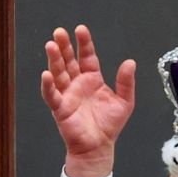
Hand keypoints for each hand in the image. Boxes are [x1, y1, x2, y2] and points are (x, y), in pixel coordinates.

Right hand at [40, 25, 136, 176]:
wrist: (99, 147)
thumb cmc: (109, 125)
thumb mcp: (125, 102)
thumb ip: (126, 82)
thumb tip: (130, 62)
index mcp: (92, 79)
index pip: (87, 57)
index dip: (84, 43)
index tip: (80, 29)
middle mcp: (77, 83)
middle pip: (69, 61)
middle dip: (64, 46)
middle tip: (59, 32)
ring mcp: (67, 94)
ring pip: (58, 73)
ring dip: (54, 60)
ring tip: (51, 45)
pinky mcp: (60, 108)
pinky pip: (51, 95)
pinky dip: (48, 85)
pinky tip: (46, 74)